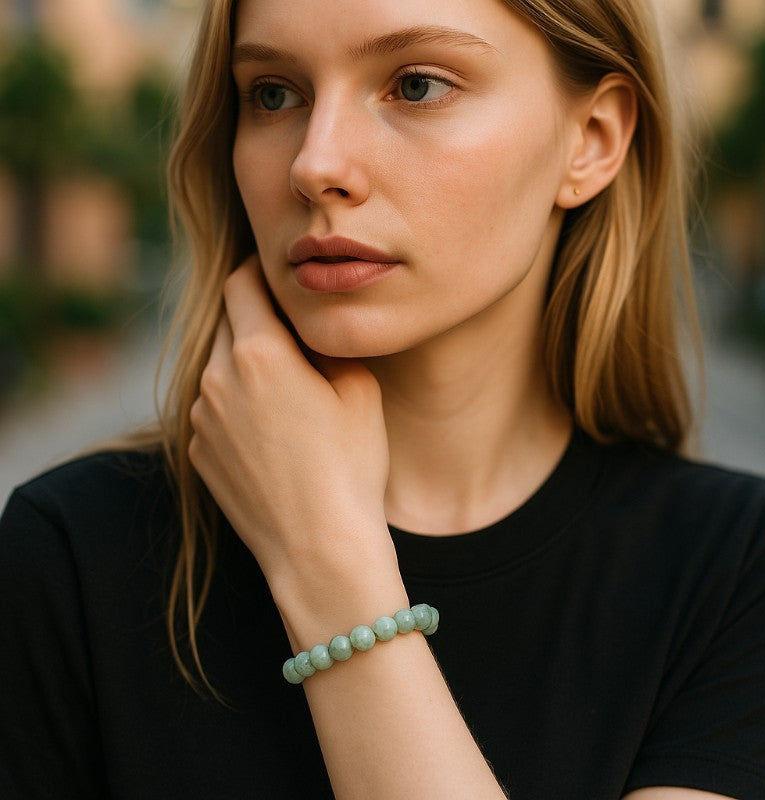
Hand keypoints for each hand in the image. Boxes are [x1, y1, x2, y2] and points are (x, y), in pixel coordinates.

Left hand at [188, 256, 399, 624]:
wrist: (319, 548)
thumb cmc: (350, 467)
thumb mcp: (359, 390)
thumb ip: (325, 342)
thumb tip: (307, 325)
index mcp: (259, 352)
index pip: (243, 283)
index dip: (262, 274)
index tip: (280, 280)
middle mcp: (217, 378)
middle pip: (227, 324)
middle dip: (256, 322)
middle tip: (294, 340)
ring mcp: (201, 419)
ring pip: (218, 369)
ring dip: (245, 367)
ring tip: (287, 398)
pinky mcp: (198, 452)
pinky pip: (213, 410)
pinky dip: (235, 407)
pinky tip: (271, 436)